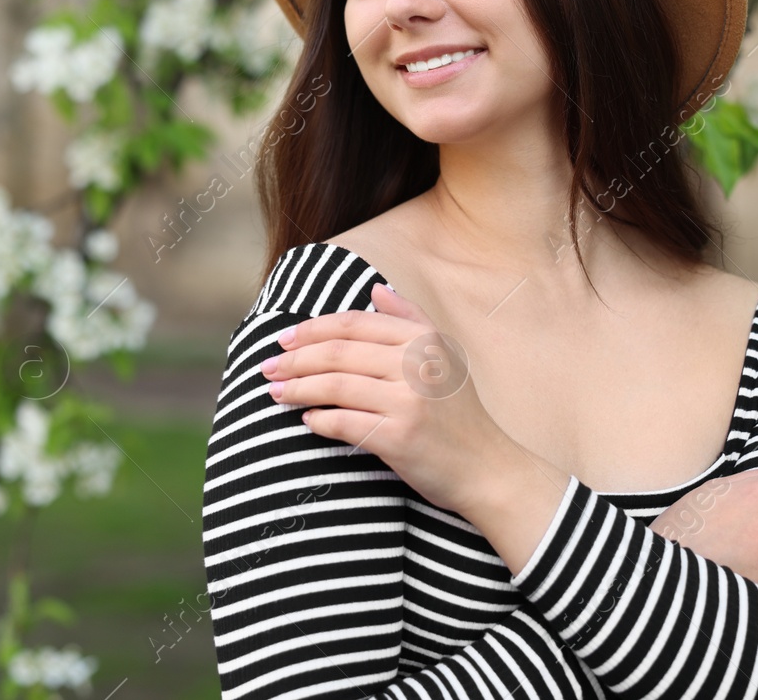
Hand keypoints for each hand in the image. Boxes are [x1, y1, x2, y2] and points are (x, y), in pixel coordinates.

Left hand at [263, 282, 511, 517]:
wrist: (490, 469)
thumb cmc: (460, 414)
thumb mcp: (446, 355)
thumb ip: (411, 319)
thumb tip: (375, 288)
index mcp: (423, 339)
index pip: (353, 323)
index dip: (312, 329)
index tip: (284, 339)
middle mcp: (416, 364)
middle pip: (337, 352)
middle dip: (294, 358)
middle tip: (268, 366)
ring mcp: (408, 401)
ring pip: (334, 386)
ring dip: (297, 388)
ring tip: (275, 392)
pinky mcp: (400, 437)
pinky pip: (344, 423)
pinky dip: (319, 420)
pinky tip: (306, 420)